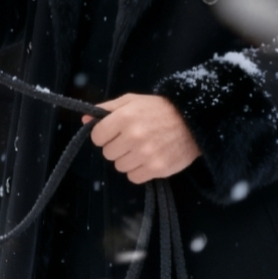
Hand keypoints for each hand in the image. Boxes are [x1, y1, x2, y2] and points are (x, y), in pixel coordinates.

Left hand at [82, 93, 199, 183]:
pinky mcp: (157, 169)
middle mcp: (133, 136)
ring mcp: (146, 154)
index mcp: (125, 117)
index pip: (97, 136)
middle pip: (107, 153)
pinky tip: (148, 158)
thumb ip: (106, 109)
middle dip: (116, 146)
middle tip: (130, 138)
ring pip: (119, 166)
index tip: (114, 131)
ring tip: (141, 148)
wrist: (192, 121)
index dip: (104, 134)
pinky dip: (138, 170)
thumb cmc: (158, 109)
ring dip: (127, 159)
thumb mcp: (131, 101)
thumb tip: (84, 120)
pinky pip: (134, 177)